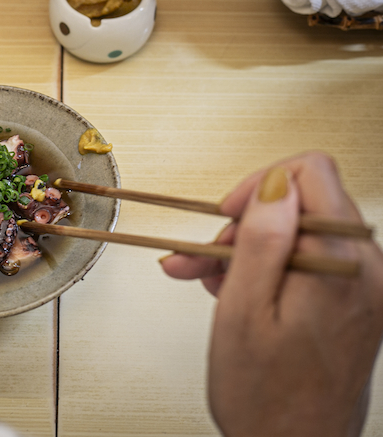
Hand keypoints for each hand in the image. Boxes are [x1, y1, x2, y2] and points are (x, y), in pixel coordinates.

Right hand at [160, 152, 382, 435]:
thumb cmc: (268, 398)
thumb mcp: (245, 311)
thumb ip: (262, 240)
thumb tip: (274, 185)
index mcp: (342, 263)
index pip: (308, 172)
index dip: (259, 187)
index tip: (228, 216)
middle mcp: (365, 269)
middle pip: (301, 204)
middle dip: (244, 224)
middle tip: (204, 255)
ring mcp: (363, 286)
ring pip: (298, 233)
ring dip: (247, 249)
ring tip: (209, 278)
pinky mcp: (353, 302)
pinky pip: (307, 262)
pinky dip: (267, 268)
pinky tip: (234, 290)